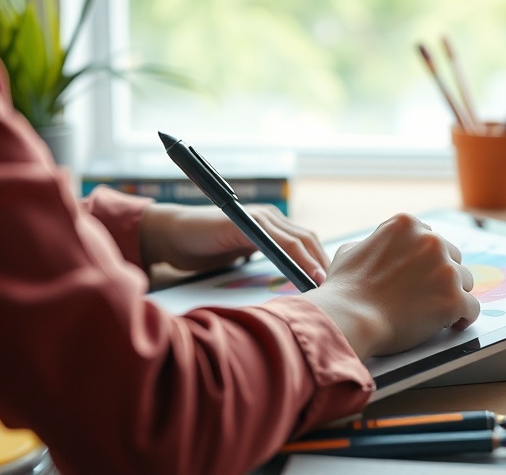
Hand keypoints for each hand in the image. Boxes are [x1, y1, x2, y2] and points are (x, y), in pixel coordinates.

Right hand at [139, 203, 329, 281]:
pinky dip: (289, 257)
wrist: (172, 236)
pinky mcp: (242, 224)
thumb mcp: (241, 255)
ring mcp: (255, 218)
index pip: (305, 242)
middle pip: (306, 239)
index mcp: (271, 225)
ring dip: (310, 262)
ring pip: (295, 240)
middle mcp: (268, 218)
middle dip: (321, 263)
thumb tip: (291, 281)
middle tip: (333, 287)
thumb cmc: (205, 250)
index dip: (320, 261)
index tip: (332, 284)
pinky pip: (272, 241)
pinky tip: (297, 274)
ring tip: (320, 283)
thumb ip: (264, 259)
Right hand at [302, 213, 479, 359]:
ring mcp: (445, 269)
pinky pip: (471, 308)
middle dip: (441, 274)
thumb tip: (377, 249)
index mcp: (406, 225)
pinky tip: (453, 323)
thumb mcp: (351, 251)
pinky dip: (463, 317)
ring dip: (453, 294)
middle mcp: (430, 241)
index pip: (429, 238)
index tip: (421, 273)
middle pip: (452, 256)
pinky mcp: (454, 299)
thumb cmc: (345, 290)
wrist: (350, 317)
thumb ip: (373, 244)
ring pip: (465, 281)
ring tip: (436, 309)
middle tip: (427, 293)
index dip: (425, 259)